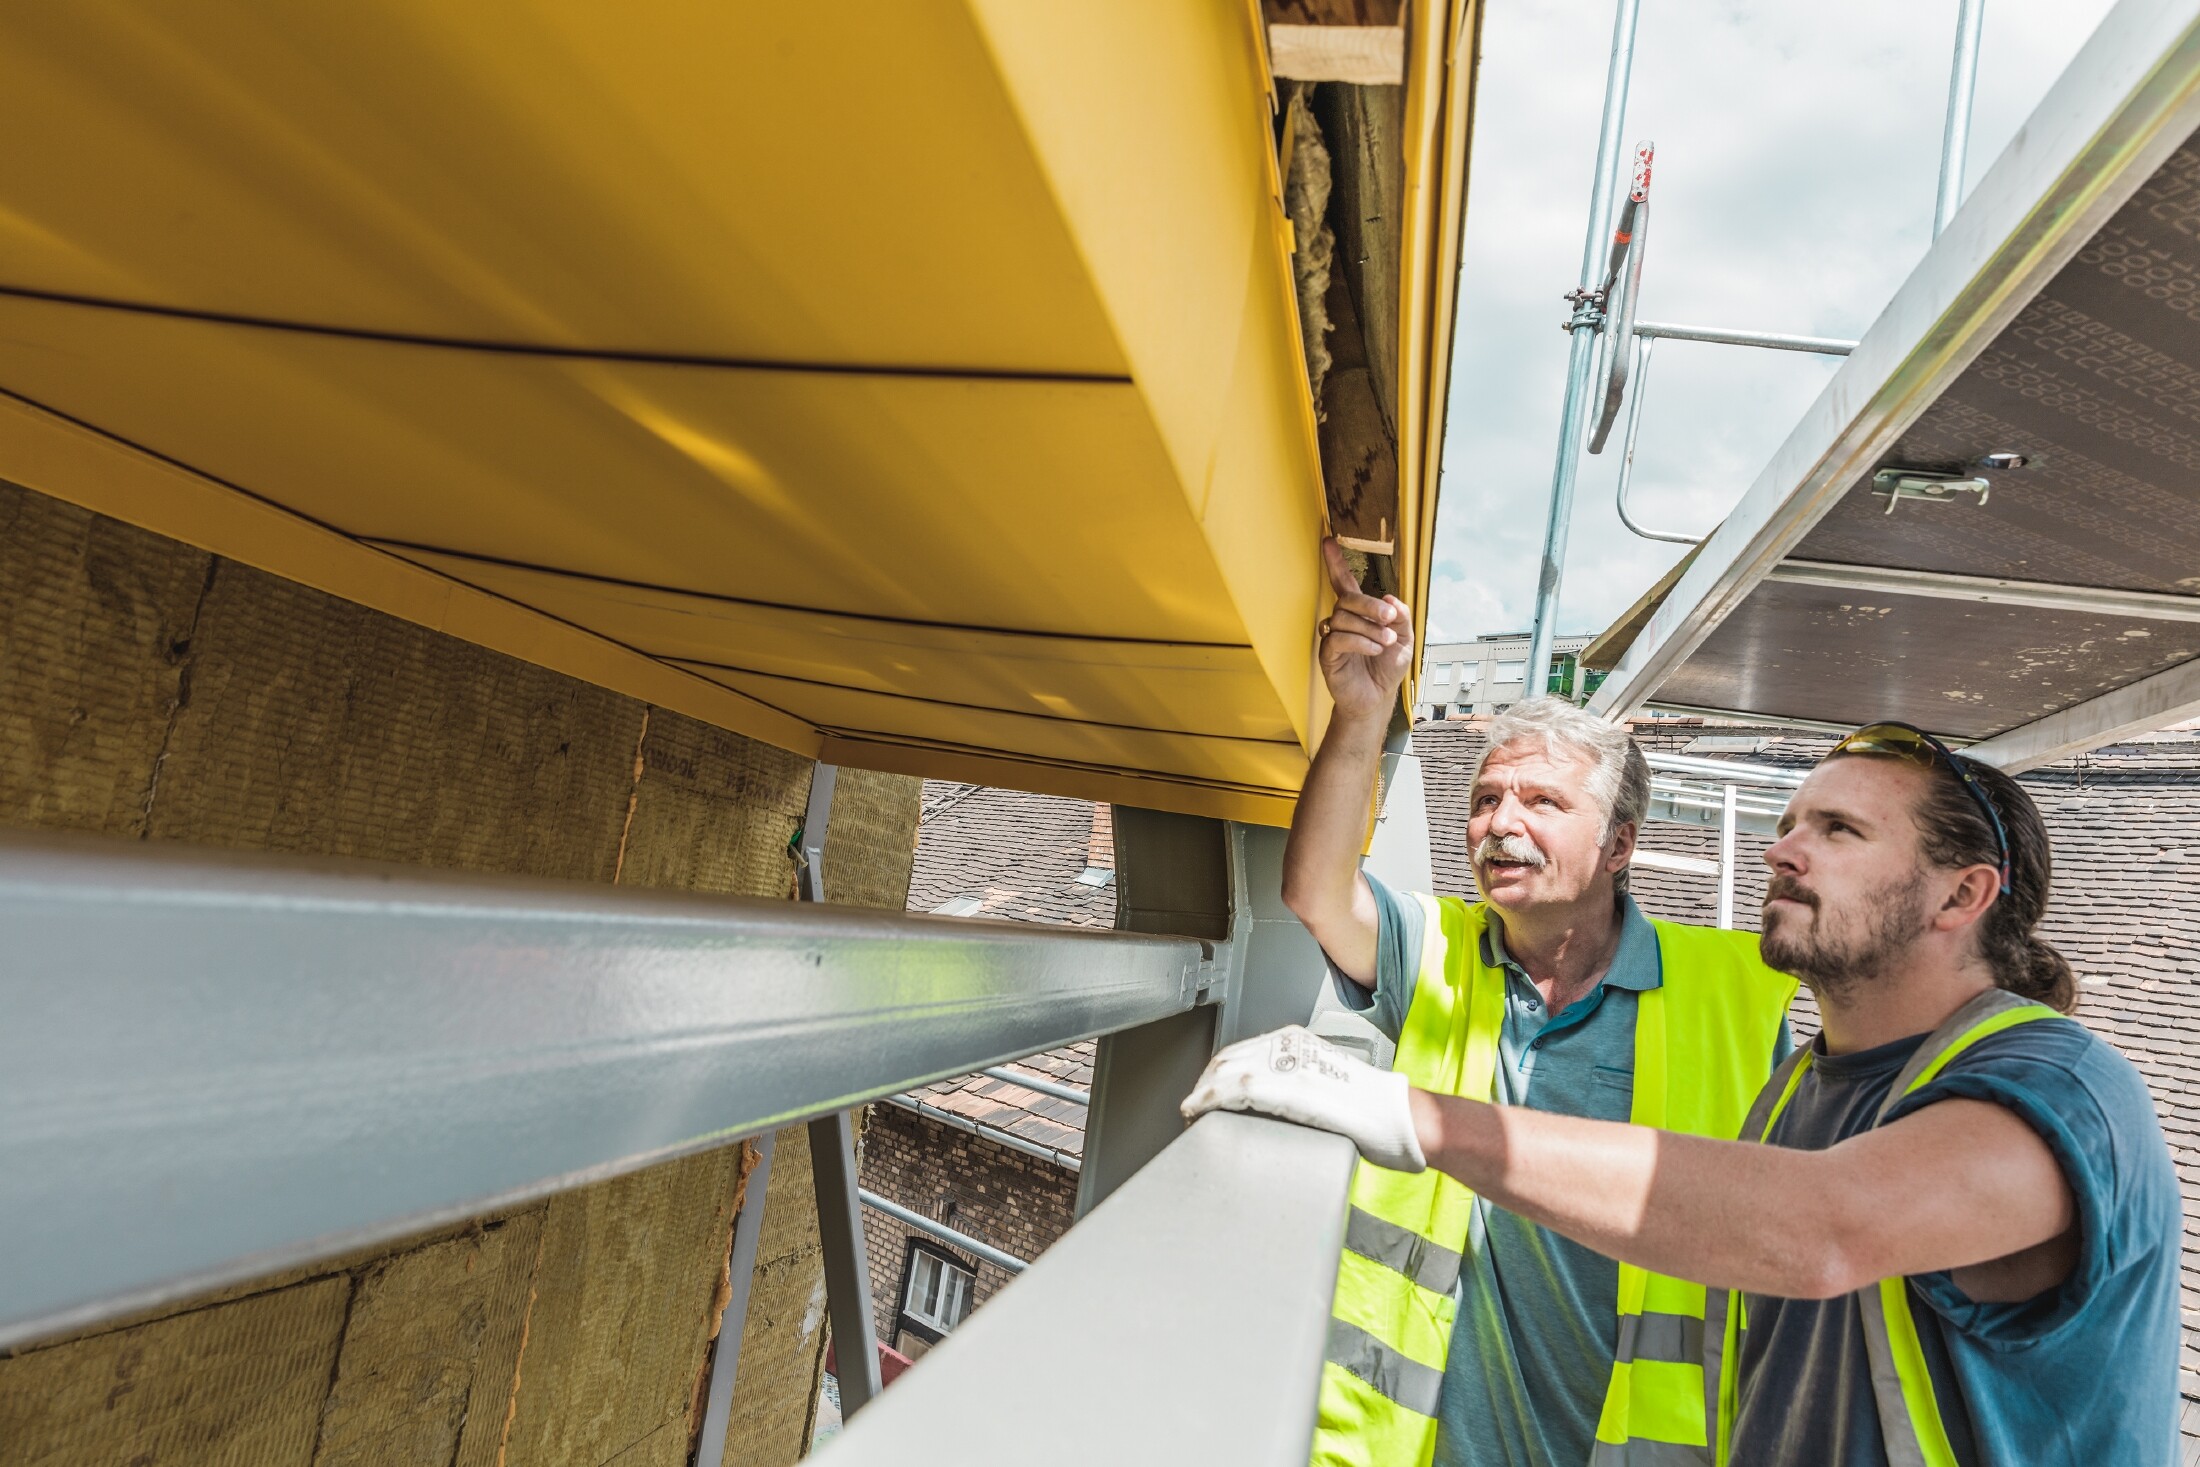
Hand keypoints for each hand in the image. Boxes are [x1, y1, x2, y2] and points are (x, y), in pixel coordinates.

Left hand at [1180, 1025, 1425, 1171]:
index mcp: (1298, 1041)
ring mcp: (1289, 1065)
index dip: (1216, 1073)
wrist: (1401, 1118)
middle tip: (1192, 1107)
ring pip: (1226, 1071)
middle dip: (1204, 1083)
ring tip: (1191, 1113)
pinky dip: (1210, 1100)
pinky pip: (1237, 1089)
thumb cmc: (1373, 1110)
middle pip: (1227, 1058)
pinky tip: (1198, 1112)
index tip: (1203, 1092)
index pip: (1241, 1051)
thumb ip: (1295, 1083)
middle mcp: (1290, 1046)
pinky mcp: (1290, 1088)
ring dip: (1202, 1093)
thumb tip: (1269, 1103)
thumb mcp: (1325, 1082)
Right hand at [1318, 538, 1413, 721]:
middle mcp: (1343, 621)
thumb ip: (1401, 617)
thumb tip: (1390, 598)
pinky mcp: (1328, 655)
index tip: (1328, 542)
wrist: (1378, 698)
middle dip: (1370, 605)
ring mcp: (1333, 637)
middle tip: (1389, 617)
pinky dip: (1360, 641)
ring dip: (1369, 627)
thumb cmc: (1387, 668)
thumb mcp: (1405, 640)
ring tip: (1385, 642)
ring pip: (1343, 617)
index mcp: (1360, 614)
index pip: (1344, 583)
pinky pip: (1338, 639)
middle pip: (1347, 598)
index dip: (1336, 563)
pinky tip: (1373, 649)